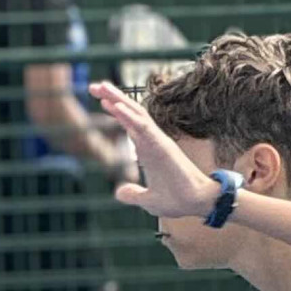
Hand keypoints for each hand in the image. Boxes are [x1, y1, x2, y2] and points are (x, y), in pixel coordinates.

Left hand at [90, 78, 222, 218]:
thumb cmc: (178, 200)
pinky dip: (129, 116)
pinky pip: (143, 128)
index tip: (99, 99)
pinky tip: (116, 106)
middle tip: (93, 85)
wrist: (197, 204)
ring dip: (118, 100)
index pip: (129, 124)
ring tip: (101, 88)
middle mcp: (152, 141)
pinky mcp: (162, 147)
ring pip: (136, 115)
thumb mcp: (148, 200)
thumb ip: (133, 195)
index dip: (116, 109)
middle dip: (112, 98)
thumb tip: (118, 192)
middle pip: (131, 113)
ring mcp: (157, 142)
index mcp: (148, 150)